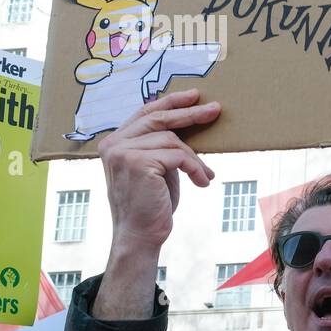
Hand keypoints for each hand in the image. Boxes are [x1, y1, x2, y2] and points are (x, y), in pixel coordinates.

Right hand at [98, 89, 218, 255]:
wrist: (140, 234)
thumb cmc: (151, 204)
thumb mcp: (156, 168)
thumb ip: (161, 147)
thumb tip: (188, 126)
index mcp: (114, 142)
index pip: (145, 113)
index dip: (170, 102)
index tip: (194, 96)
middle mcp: (114, 143)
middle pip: (158, 118)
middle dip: (190, 113)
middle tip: (216, 109)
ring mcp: (123, 152)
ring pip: (172, 140)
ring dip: (195, 158)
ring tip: (205, 175)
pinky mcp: (138, 162)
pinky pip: (178, 156)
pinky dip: (195, 168)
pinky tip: (202, 182)